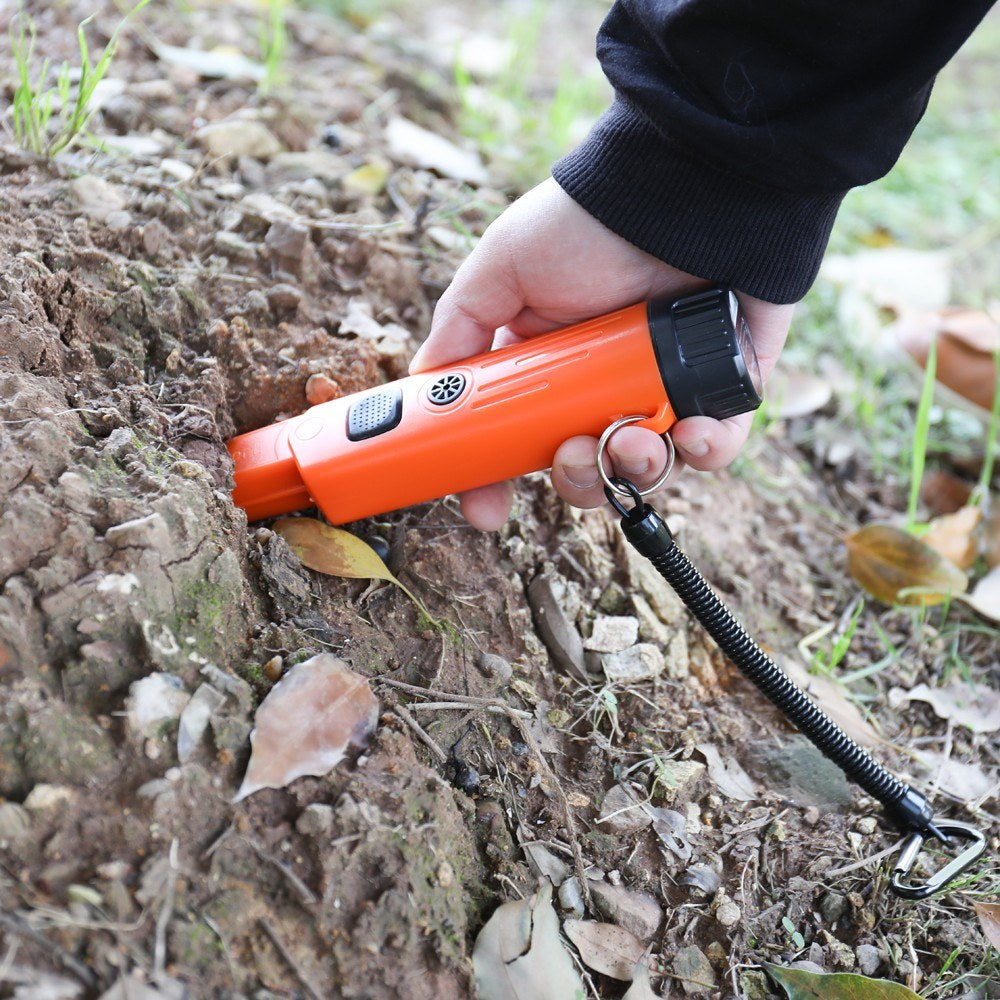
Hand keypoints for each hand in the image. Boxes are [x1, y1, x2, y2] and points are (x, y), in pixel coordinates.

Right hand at [410, 178, 794, 529]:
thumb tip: (424, 385)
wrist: (683, 180)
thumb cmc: (588, 219)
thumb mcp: (501, 266)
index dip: (498, 479)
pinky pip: (718, 447)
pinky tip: (692, 431)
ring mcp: (667, 389)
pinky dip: (706, 452)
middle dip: (576, 479)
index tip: (485, 508)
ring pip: (647, 470)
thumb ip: (460, 327)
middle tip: (573, 455)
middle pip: (585, 467)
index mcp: (550, 367)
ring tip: (634, 440)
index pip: (519, 439)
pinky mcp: (726, 387)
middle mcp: (605, 385)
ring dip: (635, 471)